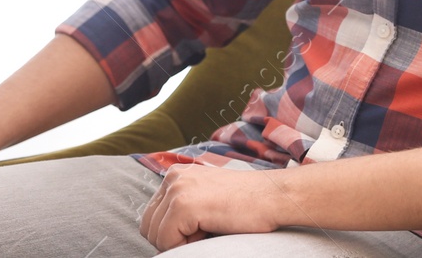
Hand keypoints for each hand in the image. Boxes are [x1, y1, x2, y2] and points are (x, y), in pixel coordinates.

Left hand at [138, 163, 282, 249]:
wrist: (273, 196)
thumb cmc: (246, 204)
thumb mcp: (206, 198)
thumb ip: (183, 208)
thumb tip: (159, 236)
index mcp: (176, 175)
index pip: (151, 217)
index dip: (171, 234)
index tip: (198, 230)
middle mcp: (172, 177)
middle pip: (148, 226)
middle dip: (171, 240)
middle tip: (202, 234)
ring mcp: (177, 189)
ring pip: (154, 235)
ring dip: (179, 243)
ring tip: (207, 231)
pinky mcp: (184, 204)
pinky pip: (166, 240)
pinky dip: (185, 246)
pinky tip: (209, 232)